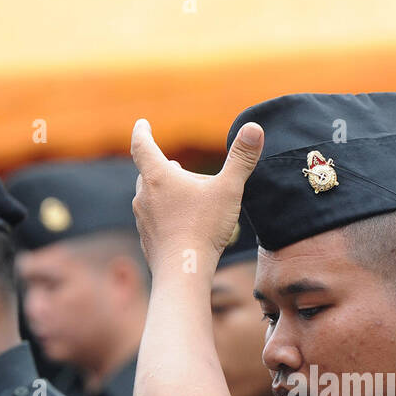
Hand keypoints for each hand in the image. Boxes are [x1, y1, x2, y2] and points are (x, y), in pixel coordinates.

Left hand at [129, 119, 263, 275]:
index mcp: (158, 177)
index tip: (142, 124)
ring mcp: (143, 220)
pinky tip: (179, 226)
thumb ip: (241, 159)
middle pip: (147, 173)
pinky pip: (154, 222)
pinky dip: (164, 217)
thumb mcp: (229, 189)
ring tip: (181, 196)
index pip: (142, 145)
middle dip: (161, 167)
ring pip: (149, 199)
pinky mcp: (148, 241)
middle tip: (175, 166)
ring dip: (163, 193)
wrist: (183, 271)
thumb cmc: (204, 228)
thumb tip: (254, 127)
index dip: (141, 132)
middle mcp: (144, 196)